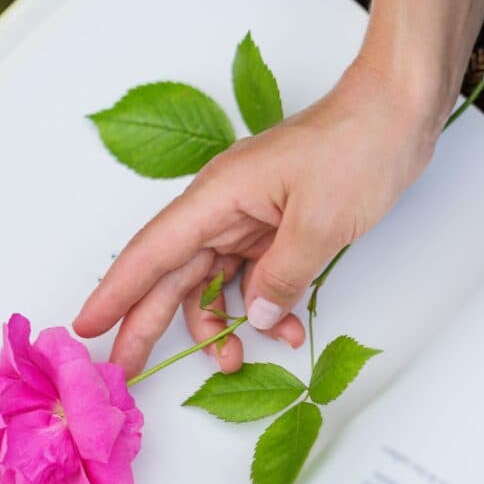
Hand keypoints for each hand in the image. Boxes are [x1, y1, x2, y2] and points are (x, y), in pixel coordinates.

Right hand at [74, 61, 445, 378]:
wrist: (396, 112)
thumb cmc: (357, 148)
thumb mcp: (319, 222)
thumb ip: (281, 277)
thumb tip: (251, 317)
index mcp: (217, 197)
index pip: (151, 252)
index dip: (116, 292)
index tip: (86, 327)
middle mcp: (222, 208)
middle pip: (171, 274)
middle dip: (149, 324)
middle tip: (127, 371)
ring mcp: (247, 218)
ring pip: (211, 281)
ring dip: (220, 324)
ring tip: (235, 360)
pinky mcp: (273, 226)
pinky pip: (252, 275)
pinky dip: (262, 305)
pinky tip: (282, 328)